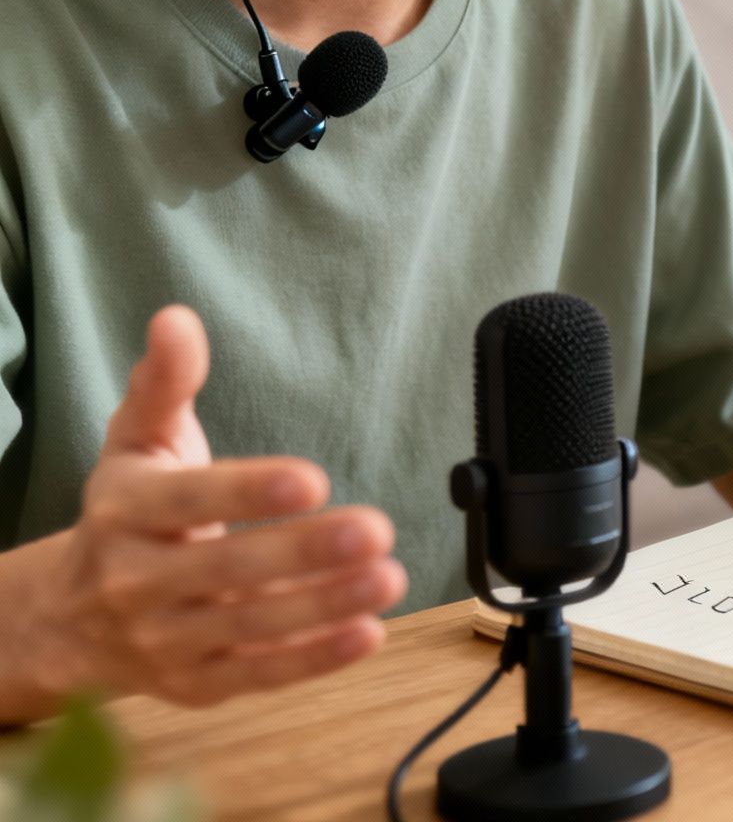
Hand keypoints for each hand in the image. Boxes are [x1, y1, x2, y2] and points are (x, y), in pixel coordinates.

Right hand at [22, 306, 405, 709]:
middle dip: (305, 552)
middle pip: (227, 568)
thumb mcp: (137, 441)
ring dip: (325, 604)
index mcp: (126, 509)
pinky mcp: (196, 683)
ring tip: (389, 577)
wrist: (71, 618)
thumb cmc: (130, 512)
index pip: (189, 500)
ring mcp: (165, 638)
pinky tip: (369, 632)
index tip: (313, 479)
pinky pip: (260, 675)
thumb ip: (165, 383)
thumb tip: (177, 321)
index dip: (249, 490)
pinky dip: (315, 659)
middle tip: (376, 529)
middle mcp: (136, 579)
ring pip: (251, 626)